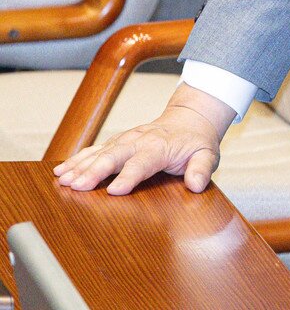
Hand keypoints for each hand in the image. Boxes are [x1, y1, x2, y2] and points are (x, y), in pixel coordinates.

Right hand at [53, 83, 233, 194]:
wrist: (190, 119)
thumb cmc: (197, 142)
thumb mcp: (208, 155)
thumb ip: (202, 169)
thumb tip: (196, 184)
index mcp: (161, 147)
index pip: (143, 162)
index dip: (129, 176)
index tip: (115, 190)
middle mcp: (139, 141)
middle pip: (115, 155)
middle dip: (95, 171)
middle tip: (76, 186)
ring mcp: (126, 140)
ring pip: (100, 152)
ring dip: (81, 166)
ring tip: (63, 180)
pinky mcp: (117, 142)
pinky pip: (95, 149)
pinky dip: (78, 159)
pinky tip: (61, 170)